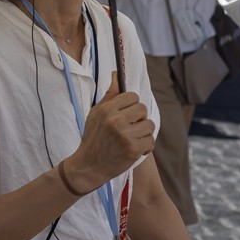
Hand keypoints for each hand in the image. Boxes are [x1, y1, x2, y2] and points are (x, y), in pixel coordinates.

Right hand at [67, 73, 154, 191]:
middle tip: (130, 127)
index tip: (127, 114)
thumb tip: (117, 74)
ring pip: (149, 125)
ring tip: (133, 138)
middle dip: (139, 118)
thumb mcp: (96, 114)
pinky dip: (145, 146)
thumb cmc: (93, 138)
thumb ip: (109, 95)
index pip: (133, 96)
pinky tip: (135, 149)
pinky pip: (150, 141)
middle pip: (143, 109)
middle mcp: (116, 120)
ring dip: (144, 132)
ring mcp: (125, 136)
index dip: (132, 105)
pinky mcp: (133, 150)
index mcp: (107, 109)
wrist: (88, 166)